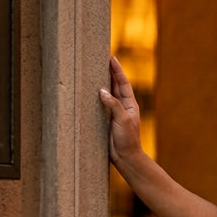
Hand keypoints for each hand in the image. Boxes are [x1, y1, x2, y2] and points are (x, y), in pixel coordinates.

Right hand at [98, 55, 142, 170]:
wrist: (125, 158)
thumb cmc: (128, 140)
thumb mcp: (123, 120)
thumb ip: (113, 105)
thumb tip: (102, 91)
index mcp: (130, 104)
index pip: (123, 83)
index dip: (117, 70)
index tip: (112, 58)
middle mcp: (122, 107)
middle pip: (114, 85)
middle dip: (108, 72)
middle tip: (100, 59)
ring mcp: (113, 113)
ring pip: (106, 94)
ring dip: (100, 83)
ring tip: (92, 71)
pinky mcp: (105, 121)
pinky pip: (99, 106)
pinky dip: (94, 98)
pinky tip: (87, 92)